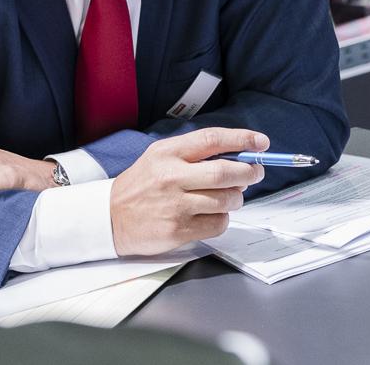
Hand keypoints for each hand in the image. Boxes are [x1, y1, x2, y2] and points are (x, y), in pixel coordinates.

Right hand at [110, 127, 267, 255]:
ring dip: (236, 198)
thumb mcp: (159, 158)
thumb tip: (238, 157)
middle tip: (255, 172)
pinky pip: (217, 224)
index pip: (212, 140)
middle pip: (225, 172)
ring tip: (230, 196)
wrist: (109, 218)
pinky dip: (223, 219)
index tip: (260, 142)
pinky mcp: (178, 231)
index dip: (242, 139)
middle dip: (249, 172)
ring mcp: (175, 206)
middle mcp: (171, 178)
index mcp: (168, 154)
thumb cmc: (140, 186)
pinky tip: (213, 214)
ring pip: (225, 200)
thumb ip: (194, 154)